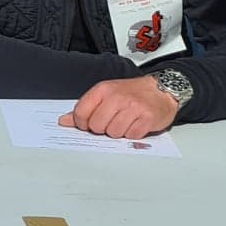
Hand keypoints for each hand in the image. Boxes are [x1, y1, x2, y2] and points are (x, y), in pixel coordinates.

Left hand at [60, 76, 179, 138]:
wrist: (161, 90)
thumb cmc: (131, 93)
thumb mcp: (105, 95)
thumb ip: (85, 108)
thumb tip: (64, 121)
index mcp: (103, 90)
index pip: (81, 112)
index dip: (82, 124)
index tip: (88, 124)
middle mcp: (117, 97)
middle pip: (97, 126)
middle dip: (102, 129)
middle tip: (111, 121)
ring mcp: (133, 107)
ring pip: (114, 133)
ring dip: (118, 132)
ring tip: (125, 121)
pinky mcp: (147, 118)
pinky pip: (131, 136)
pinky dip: (132, 134)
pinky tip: (136, 124)